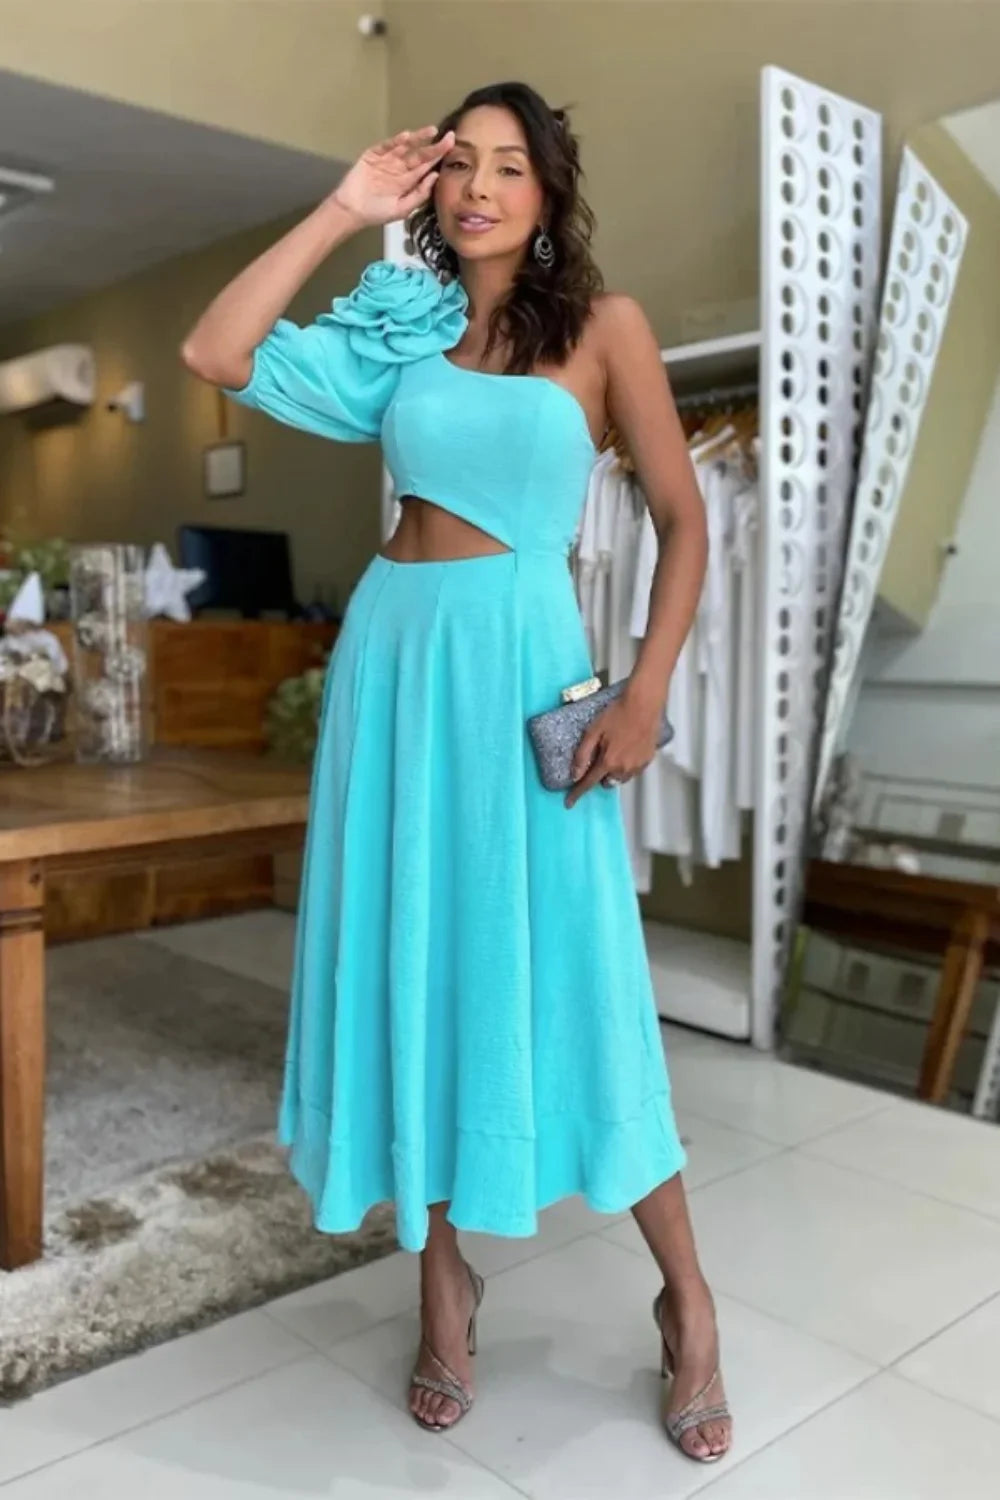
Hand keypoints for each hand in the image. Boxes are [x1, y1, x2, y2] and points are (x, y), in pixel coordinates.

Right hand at [331, 126, 454, 228]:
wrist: (352, 211)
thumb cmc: (377, 213)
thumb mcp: (402, 209)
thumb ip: (419, 194)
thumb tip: (435, 176)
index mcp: (408, 181)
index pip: (427, 166)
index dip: (439, 157)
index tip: (452, 148)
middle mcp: (400, 168)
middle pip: (420, 155)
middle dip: (434, 146)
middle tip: (450, 137)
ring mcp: (387, 160)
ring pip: (405, 147)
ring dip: (418, 139)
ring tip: (431, 131)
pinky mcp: (373, 155)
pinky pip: (386, 147)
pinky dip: (395, 142)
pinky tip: (406, 137)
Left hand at [564, 688, 662, 808]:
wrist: (644, 705)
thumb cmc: (617, 714)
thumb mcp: (593, 731)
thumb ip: (582, 755)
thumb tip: (574, 775)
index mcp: (608, 762)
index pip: (588, 783)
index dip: (577, 794)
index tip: (568, 803)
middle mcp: (623, 769)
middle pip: (606, 782)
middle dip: (600, 775)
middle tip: (600, 756)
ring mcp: (637, 766)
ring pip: (620, 779)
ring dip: (614, 771)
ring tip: (615, 751)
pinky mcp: (648, 760)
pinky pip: (633, 771)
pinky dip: (627, 766)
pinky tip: (627, 749)